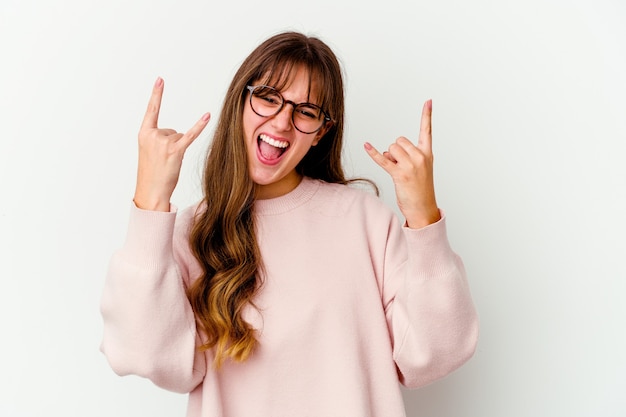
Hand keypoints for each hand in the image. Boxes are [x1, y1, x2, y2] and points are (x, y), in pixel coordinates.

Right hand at [133, 77, 210, 210]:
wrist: (150, 192)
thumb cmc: (151, 173)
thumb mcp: (149, 152)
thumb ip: (160, 138)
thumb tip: (178, 133)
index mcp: (144, 133)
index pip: (152, 110)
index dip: (157, 94)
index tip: (160, 79)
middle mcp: (153, 135)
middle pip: (173, 131)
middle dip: (171, 145)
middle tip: (162, 161)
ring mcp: (164, 142)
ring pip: (180, 137)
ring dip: (178, 151)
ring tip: (168, 163)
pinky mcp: (176, 150)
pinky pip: (190, 135)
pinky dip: (200, 126)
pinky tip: (207, 116)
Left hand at [364, 99, 439, 228]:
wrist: (424, 209)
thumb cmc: (420, 190)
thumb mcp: (420, 169)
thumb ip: (406, 156)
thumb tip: (388, 152)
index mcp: (427, 154)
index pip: (427, 131)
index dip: (427, 115)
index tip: (428, 101)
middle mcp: (420, 157)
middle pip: (399, 140)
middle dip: (396, 151)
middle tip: (402, 167)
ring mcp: (410, 165)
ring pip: (391, 149)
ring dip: (390, 158)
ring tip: (398, 173)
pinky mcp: (399, 174)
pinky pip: (383, 160)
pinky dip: (373, 153)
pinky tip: (366, 145)